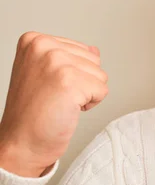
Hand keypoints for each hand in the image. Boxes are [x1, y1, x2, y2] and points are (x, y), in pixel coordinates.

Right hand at [0, 32, 107, 177]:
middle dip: (82, 82)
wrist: (21, 143)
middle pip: (94, 60)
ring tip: (59, 102)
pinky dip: (89, 104)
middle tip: (55, 96)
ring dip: (86, 94)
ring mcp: (56, 62)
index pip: (83, 50)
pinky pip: (102, 91)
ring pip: (100, 75)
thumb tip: (94, 49)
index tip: (49, 86)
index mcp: (35, 40)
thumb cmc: (33, 113)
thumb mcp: (46, 74)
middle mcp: (43, 46)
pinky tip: (66, 109)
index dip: (74, 73)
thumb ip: (71, 58)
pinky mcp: (70, 81)